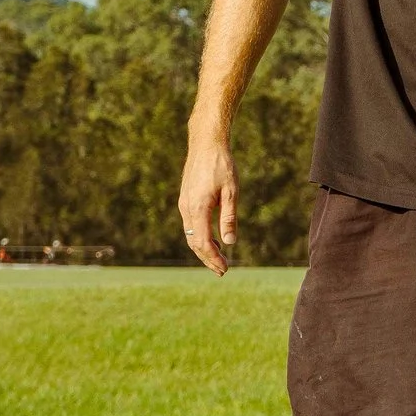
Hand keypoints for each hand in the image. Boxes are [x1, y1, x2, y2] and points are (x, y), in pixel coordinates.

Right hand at [177, 132, 238, 274]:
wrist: (206, 144)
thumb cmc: (222, 165)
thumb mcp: (232, 192)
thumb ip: (229, 218)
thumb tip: (229, 243)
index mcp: (198, 208)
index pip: (203, 242)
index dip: (213, 258)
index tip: (224, 269)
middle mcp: (187, 208)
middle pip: (194, 242)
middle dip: (208, 258)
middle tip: (222, 271)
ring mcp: (184, 204)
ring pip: (191, 235)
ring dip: (203, 249)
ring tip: (218, 260)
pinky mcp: (185, 200)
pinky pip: (190, 225)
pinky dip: (200, 237)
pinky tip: (213, 239)